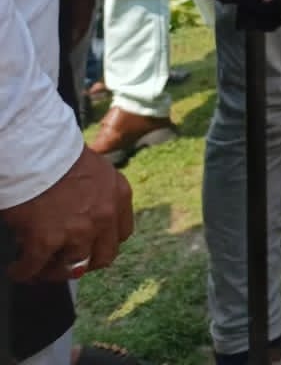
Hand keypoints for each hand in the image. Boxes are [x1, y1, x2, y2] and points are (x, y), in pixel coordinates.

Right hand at [1, 144, 132, 282]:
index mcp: (119, 195)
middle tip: (66, 261)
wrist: (34, 150)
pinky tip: (16, 268)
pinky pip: (35, 268)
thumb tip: (84, 215)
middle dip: (85, 262)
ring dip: (54, 270)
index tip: (91, 246)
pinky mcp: (46, 240)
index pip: (122, 233)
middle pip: (103, 257)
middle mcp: (104, 215)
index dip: (103, 243)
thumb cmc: (59, 156)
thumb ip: (99, 195)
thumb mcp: (97, 172)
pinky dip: (24, 272)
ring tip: (40, 267)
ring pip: (72, 268)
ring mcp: (78, 230)